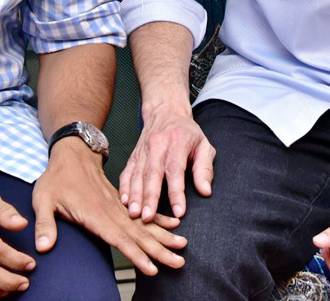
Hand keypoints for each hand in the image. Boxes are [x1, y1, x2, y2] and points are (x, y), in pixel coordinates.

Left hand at [33, 140, 187, 276]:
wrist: (72, 153)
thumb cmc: (56, 177)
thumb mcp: (43, 199)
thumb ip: (45, 224)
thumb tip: (43, 247)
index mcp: (95, 213)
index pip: (118, 238)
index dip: (135, 254)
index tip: (151, 267)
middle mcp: (111, 211)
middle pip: (139, 234)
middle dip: (160, 249)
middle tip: (179, 261)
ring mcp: (119, 206)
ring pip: (145, 224)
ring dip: (164, 237)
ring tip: (182, 246)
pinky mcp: (121, 202)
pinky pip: (143, 212)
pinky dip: (159, 220)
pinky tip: (172, 225)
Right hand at [119, 104, 214, 220]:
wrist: (166, 112)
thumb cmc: (187, 133)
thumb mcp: (204, 146)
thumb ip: (204, 169)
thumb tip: (205, 191)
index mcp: (177, 143)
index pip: (175, 170)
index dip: (176, 192)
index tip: (179, 212)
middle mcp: (157, 146)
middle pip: (152, 174)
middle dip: (149, 197)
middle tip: (148, 217)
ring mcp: (143, 151)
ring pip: (137, 174)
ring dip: (135, 196)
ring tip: (134, 214)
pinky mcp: (134, 155)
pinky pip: (127, 172)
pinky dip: (124, 187)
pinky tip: (124, 201)